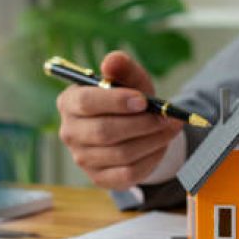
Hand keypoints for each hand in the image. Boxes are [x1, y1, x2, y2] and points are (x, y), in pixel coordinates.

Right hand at [56, 51, 182, 190]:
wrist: (133, 127)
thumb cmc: (128, 99)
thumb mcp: (128, 79)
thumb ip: (121, 67)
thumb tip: (111, 61)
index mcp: (69, 102)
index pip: (86, 102)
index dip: (116, 101)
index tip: (143, 100)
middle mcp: (69, 132)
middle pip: (103, 132)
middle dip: (140, 124)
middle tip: (165, 117)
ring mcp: (82, 158)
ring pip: (121, 154)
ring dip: (152, 140)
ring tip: (169, 128)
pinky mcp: (99, 178)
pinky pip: (128, 174)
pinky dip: (150, 159)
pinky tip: (160, 145)